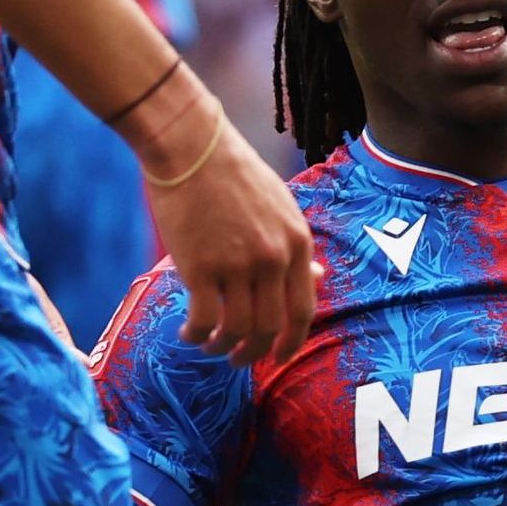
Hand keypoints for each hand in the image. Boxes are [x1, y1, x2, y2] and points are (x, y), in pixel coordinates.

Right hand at [139, 96, 317, 365]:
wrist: (191, 146)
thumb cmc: (232, 172)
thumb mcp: (280, 206)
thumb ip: (296, 246)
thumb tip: (318, 277)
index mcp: (297, 242)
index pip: (303, 309)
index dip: (291, 341)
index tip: (277, 356)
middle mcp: (272, 258)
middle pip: (269, 327)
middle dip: (253, 353)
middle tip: (238, 359)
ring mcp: (237, 264)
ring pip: (236, 330)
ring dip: (222, 348)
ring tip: (210, 346)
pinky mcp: (200, 267)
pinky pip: (204, 320)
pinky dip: (196, 335)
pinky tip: (188, 334)